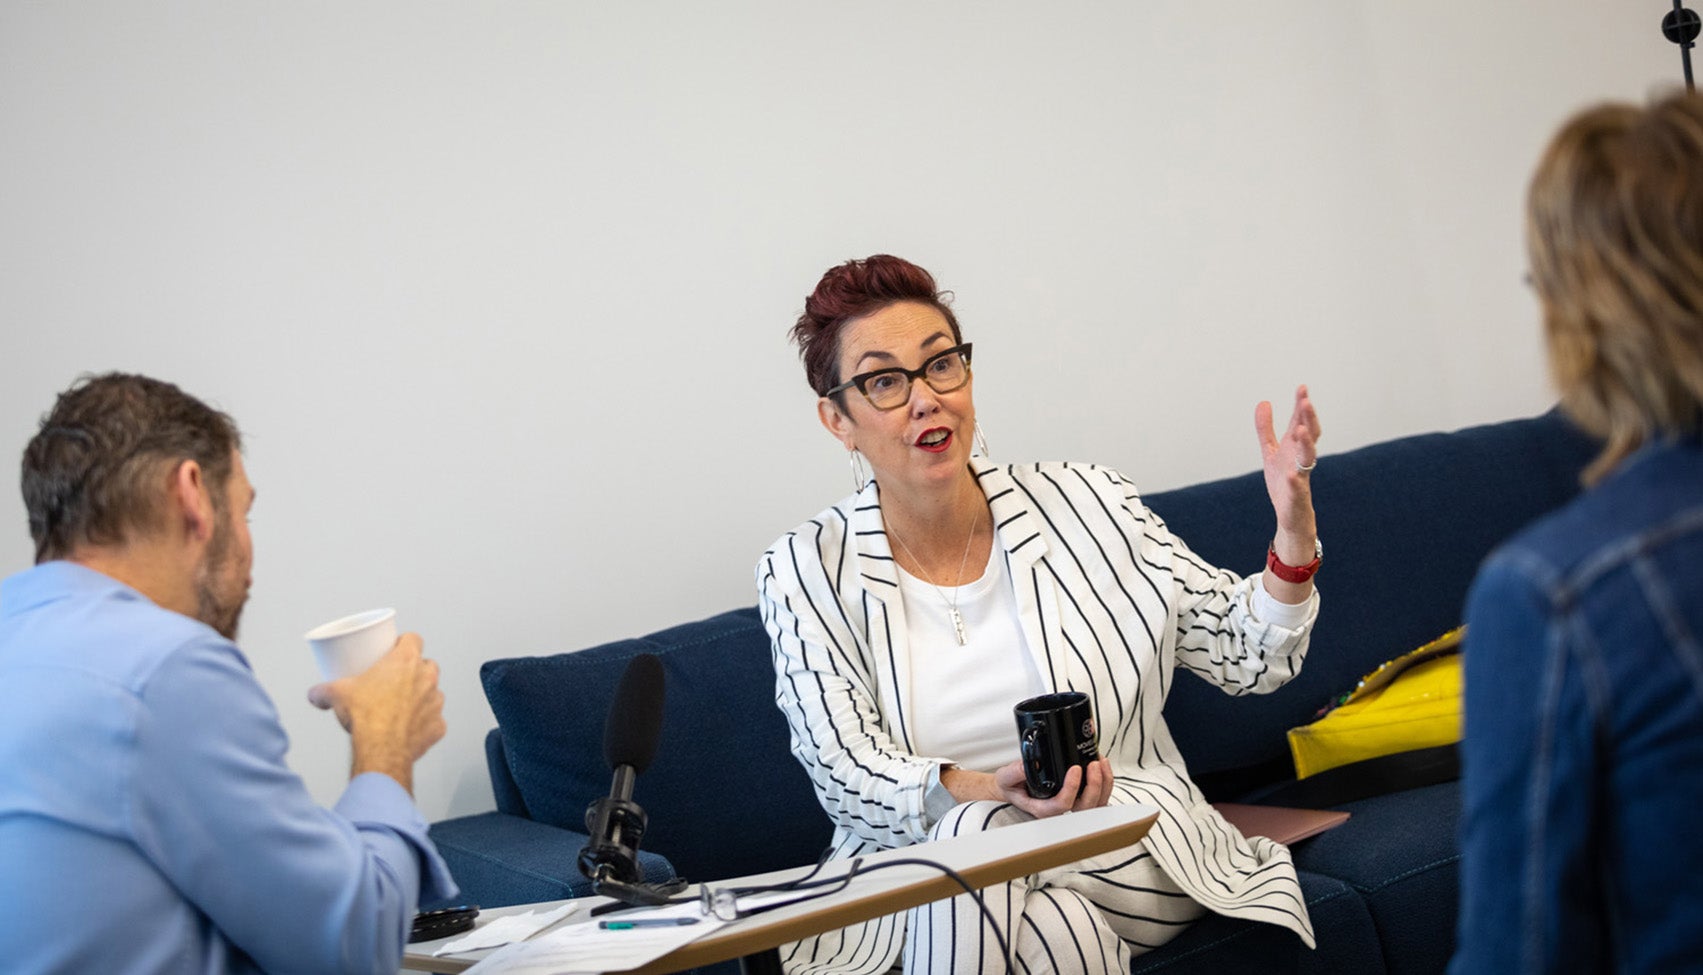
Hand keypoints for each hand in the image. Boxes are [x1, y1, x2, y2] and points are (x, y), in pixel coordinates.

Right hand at [308, 632, 445, 792]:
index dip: (405, 642)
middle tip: (396, 679)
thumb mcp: (336, 694)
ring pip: (433, 693)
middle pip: (427, 665)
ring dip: (422, 697)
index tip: (396, 648)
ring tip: (402, 706)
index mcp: (405, 661)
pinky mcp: (439, 726)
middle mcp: (426, 678)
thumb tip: (315, 694)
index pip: (414, 639)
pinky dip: (425, 724)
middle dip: (415, 670)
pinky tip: (411, 729)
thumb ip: (323, 691)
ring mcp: (435, 702)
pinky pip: (435, 721)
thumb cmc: (364, 716)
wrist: (380, 749)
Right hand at [993, 757, 1113, 817]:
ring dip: (1103, 783)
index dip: (1072, 788)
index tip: (1075, 768)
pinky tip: (1101, 765)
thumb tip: (1028, 764)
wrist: (1013, 788)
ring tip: (1100, 762)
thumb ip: (1014, 771)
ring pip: (1096, 803)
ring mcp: (1071, 803)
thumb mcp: (1006, 777)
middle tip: (1093, 764)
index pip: (1063, 804)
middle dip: (1094, 785)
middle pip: (1086, 806)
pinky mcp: (1078, 795)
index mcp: (1043, 807)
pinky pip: (1098, 796)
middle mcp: (1060, 809)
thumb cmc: (1012, 786)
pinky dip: (1104, 781)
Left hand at [1255, 384, 1321, 554]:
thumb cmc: (1284, 481)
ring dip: (1306, 444)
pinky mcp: (1298, 497)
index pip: (1301, 423)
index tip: (1302, 387)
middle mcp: (1301, 460)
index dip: (1301, 406)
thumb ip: (1266, 429)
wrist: (1291, 515)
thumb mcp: (1271, 452)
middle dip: (1308, 419)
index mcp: (1295, 448)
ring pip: (1308, 459)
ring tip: (1302, 430)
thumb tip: (1264, 401)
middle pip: (1309, 436)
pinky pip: (1299, 489)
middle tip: (1306, 401)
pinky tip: (1293, 475)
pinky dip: (1297, 482)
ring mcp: (1302, 477)